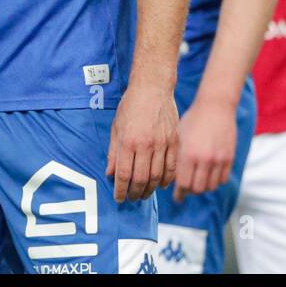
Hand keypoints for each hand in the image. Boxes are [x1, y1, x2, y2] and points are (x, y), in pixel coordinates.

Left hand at [108, 83, 177, 202]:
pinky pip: (172, 167)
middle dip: (135, 193)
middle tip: (132, 198)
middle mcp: (146, 144)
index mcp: (128, 141)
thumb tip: (110, 174)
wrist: (153, 87)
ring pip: (158, 176)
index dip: (121, 191)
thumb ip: (113, 152)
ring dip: (150, 189)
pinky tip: (161, 184)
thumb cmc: (131, 106)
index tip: (119, 198)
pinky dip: (167, 179)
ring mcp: (163, 143)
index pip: (124, 175)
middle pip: (141, 179)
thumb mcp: (116, 127)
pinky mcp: (175, 141)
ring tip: (145, 193)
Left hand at [172, 94, 236, 202]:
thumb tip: (171, 179)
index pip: (183, 184)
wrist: (216, 105)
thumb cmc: (193, 119)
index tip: (177, 197)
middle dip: (191, 191)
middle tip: (187, 189)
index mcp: (188, 154)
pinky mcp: (229, 157)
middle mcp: (204, 159)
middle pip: (197, 189)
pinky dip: (216, 181)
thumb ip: (176, 158)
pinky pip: (223, 179)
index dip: (179, 193)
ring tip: (198, 182)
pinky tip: (210, 175)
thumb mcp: (180, 137)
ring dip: (203, 187)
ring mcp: (218, 159)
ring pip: (211, 186)